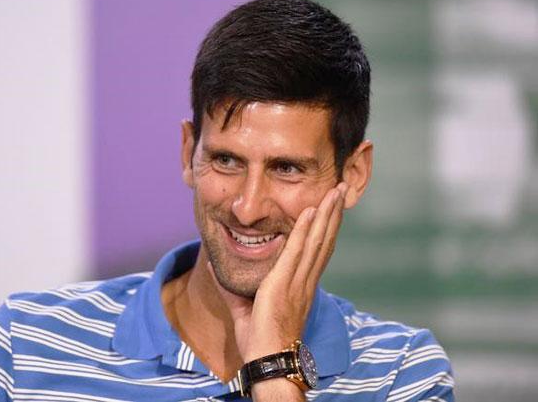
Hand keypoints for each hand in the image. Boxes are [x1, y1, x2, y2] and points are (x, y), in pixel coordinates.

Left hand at [208, 182, 347, 395]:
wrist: (267, 360)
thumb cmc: (259, 341)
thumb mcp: (245, 309)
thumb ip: (234, 288)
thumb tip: (211, 266)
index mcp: (300, 287)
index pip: (317, 251)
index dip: (325, 229)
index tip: (330, 209)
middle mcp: (305, 281)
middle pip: (324, 240)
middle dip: (333, 213)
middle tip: (341, 190)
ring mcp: (298, 282)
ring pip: (317, 240)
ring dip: (326, 213)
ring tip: (335, 192)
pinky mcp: (284, 283)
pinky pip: (298, 251)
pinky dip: (306, 230)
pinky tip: (311, 211)